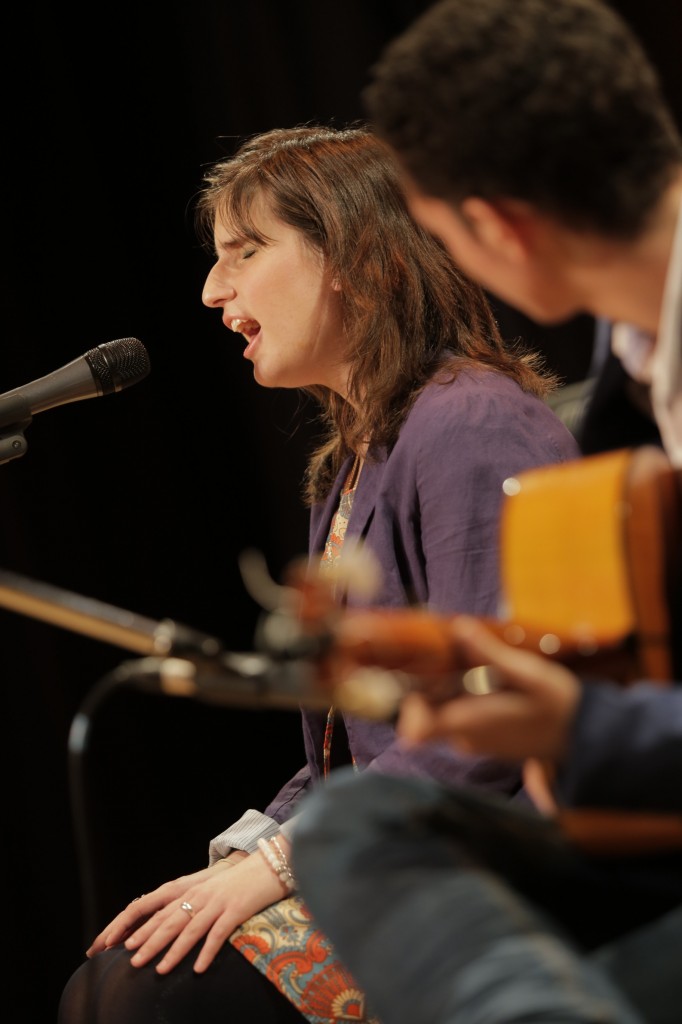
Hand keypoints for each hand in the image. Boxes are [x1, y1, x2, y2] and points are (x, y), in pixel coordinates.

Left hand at [86, 841, 289, 973]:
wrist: (267, 867)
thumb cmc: (236, 883)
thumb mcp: (206, 890)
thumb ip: (185, 904)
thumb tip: (162, 927)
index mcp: (186, 889)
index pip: (151, 908)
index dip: (131, 925)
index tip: (112, 943)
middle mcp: (198, 894)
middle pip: (168, 921)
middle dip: (148, 942)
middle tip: (131, 962)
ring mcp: (217, 902)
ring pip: (190, 929)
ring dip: (174, 951)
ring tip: (159, 970)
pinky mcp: (236, 910)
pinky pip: (218, 933)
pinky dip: (207, 951)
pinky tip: (198, 968)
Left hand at [397, 615, 580, 762]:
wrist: (579, 734)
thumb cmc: (556, 704)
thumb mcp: (529, 673)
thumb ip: (491, 654)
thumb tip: (460, 627)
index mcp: (471, 723)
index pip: (416, 726)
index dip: (407, 699)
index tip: (416, 669)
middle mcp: (463, 736)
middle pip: (422, 710)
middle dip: (425, 679)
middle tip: (442, 649)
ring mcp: (468, 739)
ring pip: (437, 709)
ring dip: (442, 684)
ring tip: (463, 657)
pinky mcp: (476, 735)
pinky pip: (453, 713)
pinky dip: (456, 692)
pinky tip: (477, 673)